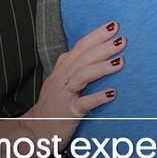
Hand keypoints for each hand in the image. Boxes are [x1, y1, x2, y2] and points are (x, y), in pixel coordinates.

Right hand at [20, 21, 124, 147]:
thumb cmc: (52, 107)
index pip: (80, 47)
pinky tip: (112, 93)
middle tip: (122, 39)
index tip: (113, 26)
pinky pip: (83, 104)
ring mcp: (64, 95)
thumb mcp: (60, 83)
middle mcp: (62, 78)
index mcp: (62, 70)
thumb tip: (97, 56)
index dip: (96, 36)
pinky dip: (98, 97)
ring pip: (82, 75)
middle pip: (83, 57)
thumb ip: (74, 69)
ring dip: (101, 67)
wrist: (34, 131)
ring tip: (120, 62)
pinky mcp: (67, 112)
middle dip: (103, 46)